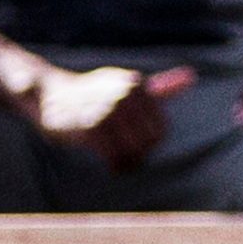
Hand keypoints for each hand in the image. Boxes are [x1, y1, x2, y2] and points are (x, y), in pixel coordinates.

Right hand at [23, 59, 195, 163]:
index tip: (137, 146)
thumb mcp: (127, 86)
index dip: (150, 144)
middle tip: (128, 159)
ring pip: (132, 151)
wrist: (51, 96)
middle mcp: (123, 94)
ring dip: (128, 164)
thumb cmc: (94, 95)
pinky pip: (114, 156)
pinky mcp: (90, 127)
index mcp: (135, 85)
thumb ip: (160, 87)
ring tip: (121, 165)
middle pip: (148, 142)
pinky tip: (111, 166)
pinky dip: (116, 166)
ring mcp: (106, 110)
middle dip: (139, 155)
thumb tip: (191, 77)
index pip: (160, 129)